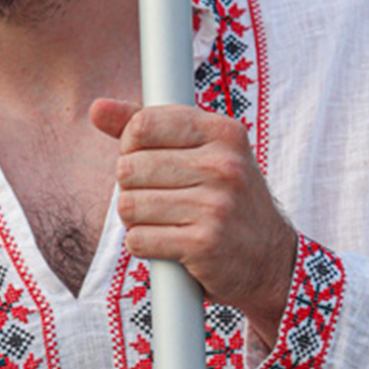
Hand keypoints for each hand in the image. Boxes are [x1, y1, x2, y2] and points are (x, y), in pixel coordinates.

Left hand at [90, 98, 297, 345]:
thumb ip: (147, 127)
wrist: (271, 260)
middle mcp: (224, 165)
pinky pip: (138, 239)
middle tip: (158, 197)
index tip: (144, 158)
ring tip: (163, 220)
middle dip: (131, 186)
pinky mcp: (205, 244)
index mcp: (223, 132)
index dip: (130, 144)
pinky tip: (167, 244)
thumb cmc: (225, 198)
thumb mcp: (200, 151)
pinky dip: (143, 245)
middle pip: (129, 168)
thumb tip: (97, 108)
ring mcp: (216, 205)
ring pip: (128, 205)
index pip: (143, 124)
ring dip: (135, 219)